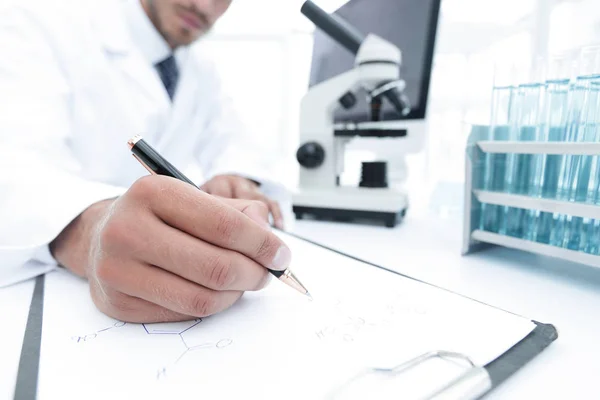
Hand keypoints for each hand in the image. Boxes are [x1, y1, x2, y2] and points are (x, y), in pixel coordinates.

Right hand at [49, 175, 291, 322]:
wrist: (100, 237)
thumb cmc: (158, 216)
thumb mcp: (193, 198)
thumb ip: (236, 213)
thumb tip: (270, 240)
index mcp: (152, 192)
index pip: (224, 225)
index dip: (262, 244)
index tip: (281, 255)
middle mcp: (127, 229)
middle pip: (217, 267)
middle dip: (255, 274)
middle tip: (267, 274)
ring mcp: (118, 270)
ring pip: (202, 298)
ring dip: (236, 294)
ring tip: (243, 282)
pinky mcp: (117, 303)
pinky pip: (183, 314)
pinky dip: (210, 305)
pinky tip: (214, 291)